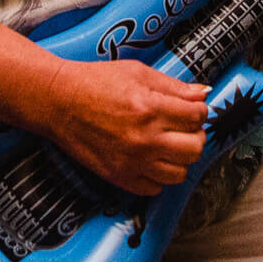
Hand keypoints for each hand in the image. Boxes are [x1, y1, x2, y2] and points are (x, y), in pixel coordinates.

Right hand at [43, 58, 210, 195]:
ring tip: (168, 145)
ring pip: (180, 173)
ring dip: (180, 158)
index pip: (198, 117)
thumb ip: (175, 86)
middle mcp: (144, 139)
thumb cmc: (95, 82)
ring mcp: (132, 161)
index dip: (199, 110)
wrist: (58, 101)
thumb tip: (204, 94)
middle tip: (183, 128)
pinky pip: (154, 189)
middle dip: (195, 135)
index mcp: (151, 108)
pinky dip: (158, 177)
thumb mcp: (138, 73)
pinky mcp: (119, 177)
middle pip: (195, 148)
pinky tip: (151, 160)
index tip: (191, 109)